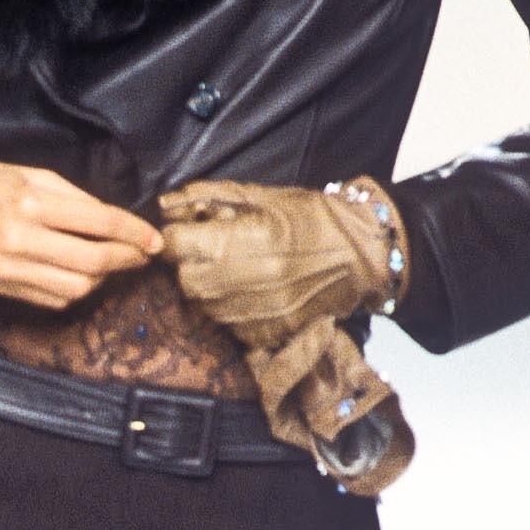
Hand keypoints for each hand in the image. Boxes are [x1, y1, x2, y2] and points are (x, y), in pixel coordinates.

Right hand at [0, 159, 161, 308]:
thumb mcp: (26, 173)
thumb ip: (70, 195)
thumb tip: (109, 217)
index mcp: (30, 203)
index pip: (98, 221)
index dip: (134, 232)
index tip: (154, 239)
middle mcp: (23, 240)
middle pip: (94, 260)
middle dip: (128, 258)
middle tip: (143, 254)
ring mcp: (14, 271)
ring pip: (78, 286)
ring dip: (105, 277)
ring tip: (114, 262)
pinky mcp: (8, 290)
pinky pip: (56, 299)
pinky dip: (79, 290)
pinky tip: (85, 275)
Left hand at [157, 181, 383, 336]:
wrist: (361, 253)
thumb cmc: (311, 216)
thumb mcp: (261, 196)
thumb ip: (210, 197)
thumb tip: (168, 203)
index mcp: (237, 243)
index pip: (175, 245)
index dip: (177, 235)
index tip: (189, 231)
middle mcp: (240, 283)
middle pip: (185, 279)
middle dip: (190, 263)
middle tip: (211, 251)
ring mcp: (253, 313)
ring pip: (204, 306)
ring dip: (209, 288)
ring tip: (234, 270)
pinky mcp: (267, 334)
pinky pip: (229, 326)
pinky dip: (231, 310)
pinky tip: (250, 293)